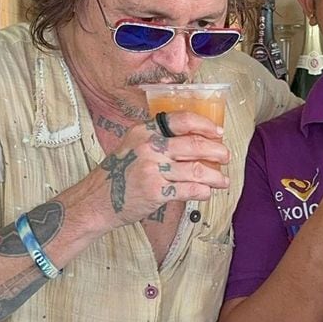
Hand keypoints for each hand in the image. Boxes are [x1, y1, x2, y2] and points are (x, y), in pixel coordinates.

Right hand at [79, 110, 229, 229]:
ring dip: (215, 176)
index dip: (205, 125)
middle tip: (226, 156)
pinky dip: (203, 191)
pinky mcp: (156, 191)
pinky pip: (189, 189)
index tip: (218, 133)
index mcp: (144, 131)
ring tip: (223, 180)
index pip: (182, 120)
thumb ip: (158, 140)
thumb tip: (195, 140)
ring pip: (196, 169)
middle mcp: (149, 146)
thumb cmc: (118, 175)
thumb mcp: (132, 146)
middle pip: (194, 144)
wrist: (96, 201)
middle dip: (217, 151)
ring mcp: (152, 169)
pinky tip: (207, 192)